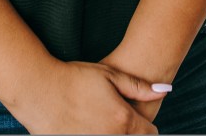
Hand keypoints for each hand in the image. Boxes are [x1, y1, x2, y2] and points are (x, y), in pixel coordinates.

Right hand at [14, 57, 170, 133]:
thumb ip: (138, 86)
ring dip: (115, 135)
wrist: (39, 90)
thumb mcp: (109, 74)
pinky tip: (87, 126)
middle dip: (131, 132)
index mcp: (123, 120)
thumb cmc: (74, 77)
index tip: (138, 117)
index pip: (150, 133)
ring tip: (100, 119)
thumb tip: (166, 90)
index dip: (146, 125)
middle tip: (116, 118)